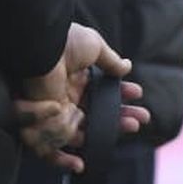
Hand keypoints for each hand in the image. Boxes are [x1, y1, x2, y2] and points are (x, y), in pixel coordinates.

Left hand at [14, 24, 151, 172]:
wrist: (41, 49)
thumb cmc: (64, 43)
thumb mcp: (93, 46)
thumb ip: (110, 60)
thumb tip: (127, 66)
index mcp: (76, 76)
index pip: (101, 91)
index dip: (121, 94)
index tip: (138, 94)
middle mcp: (67, 94)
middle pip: (98, 112)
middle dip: (122, 115)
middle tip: (141, 118)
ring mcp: (60, 109)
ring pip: (86, 128)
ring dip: (111, 129)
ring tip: (133, 126)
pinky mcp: (52, 121)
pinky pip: (65, 138)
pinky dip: (80, 141)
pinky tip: (101, 137)